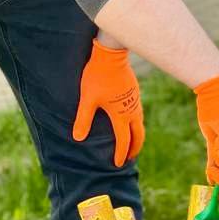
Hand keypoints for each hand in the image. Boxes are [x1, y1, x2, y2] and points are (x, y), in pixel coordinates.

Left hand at [73, 40, 143, 167]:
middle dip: (134, 148)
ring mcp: (135, 101)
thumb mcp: (87, 99)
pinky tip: (131, 121)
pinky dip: (137, 124)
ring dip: (137, 136)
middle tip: (130, 159)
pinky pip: (139, 113)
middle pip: (138, 135)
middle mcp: (132, 110)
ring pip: (140, 124)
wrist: (112, 55)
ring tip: (132, 143)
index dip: (121, 154)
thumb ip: (83, 119)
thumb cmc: (97, 76)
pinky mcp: (135, 93)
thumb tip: (78, 138)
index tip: (118, 164)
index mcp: (121, 115)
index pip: (123, 140)